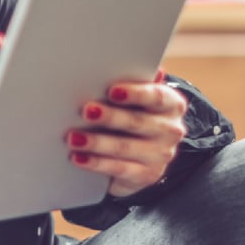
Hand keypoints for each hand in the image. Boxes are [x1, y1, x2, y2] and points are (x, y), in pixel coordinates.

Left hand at [66, 70, 187, 197]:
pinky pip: (119, 169)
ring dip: (97, 142)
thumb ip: (135, 83)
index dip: (135, 93)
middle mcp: (170, 130)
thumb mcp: (137, 100)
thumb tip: (141, 68)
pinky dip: (97, 163)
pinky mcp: (147, 175)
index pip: (156, 96)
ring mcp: (161, 155)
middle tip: (86, 111)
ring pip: (125, 147)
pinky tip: (78, 158)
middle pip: (137, 122)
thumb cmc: (135, 116)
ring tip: (73, 138)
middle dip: (110, 117)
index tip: (112, 90)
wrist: (144, 155)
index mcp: (171, 104)